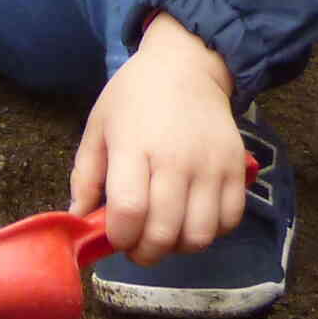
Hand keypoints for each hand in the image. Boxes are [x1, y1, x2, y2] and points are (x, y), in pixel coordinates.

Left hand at [69, 12, 244, 264]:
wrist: (186, 66)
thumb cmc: (134, 96)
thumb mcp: (99, 126)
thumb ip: (86, 175)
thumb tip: (79, 218)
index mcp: (134, 145)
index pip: (129, 211)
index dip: (120, 237)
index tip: (116, 235)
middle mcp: (176, 159)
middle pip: (164, 232)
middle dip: (146, 252)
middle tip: (138, 245)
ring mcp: (211, 166)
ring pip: (199, 236)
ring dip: (178, 247)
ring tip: (166, 232)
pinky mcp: (238, 168)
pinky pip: (229, 221)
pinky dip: (210, 231)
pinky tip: (192, 218)